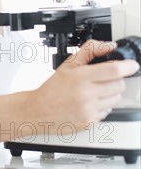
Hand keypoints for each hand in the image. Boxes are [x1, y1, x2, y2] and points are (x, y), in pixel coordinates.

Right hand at [24, 40, 139, 128]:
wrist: (38, 110)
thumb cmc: (53, 88)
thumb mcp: (68, 64)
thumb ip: (90, 51)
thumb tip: (108, 46)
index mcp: (80, 77)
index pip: (114, 70)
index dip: (128, 66)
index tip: (132, 65)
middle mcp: (86, 95)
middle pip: (119, 85)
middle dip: (116, 80)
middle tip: (105, 78)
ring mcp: (89, 110)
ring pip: (116, 99)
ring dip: (111, 93)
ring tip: (96, 91)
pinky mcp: (90, 122)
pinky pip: (108, 112)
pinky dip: (103, 106)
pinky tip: (90, 103)